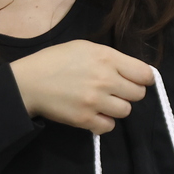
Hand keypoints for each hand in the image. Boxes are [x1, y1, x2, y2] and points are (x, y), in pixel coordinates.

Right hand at [9, 41, 151, 133]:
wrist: (29, 82)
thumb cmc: (56, 60)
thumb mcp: (86, 47)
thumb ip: (112, 58)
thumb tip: (135, 71)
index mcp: (107, 58)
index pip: (144, 74)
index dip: (144, 78)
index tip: (137, 80)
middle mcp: (105, 80)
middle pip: (138, 94)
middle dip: (130, 92)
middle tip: (116, 91)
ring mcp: (95, 101)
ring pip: (126, 111)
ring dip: (117, 107)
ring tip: (103, 102)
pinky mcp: (85, 119)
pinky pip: (109, 126)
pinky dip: (104, 122)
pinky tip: (95, 114)